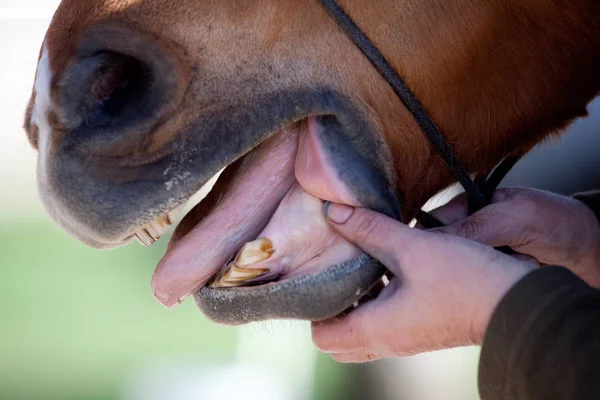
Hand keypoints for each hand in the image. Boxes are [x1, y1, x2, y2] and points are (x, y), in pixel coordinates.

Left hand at [311, 203, 533, 362]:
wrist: (516, 303)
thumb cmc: (464, 279)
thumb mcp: (412, 246)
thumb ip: (370, 229)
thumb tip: (334, 213)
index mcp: (375, 329)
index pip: (321, 336)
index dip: (312, 308)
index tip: (318, 275)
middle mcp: (386, 342)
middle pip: (338, 339)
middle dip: (331, 307)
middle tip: (335, 271)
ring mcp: (404, 340)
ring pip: (361, 331)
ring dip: (355, 303)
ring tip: (359, 265)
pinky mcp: (420, 331)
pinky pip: (383, 324)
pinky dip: (376, 302)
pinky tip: (388, 268)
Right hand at [428, 188, 599, 286]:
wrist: (592, 253)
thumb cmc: (558, 223)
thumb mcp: (514, 218)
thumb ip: (474, 227)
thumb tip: (431, 242)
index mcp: (467, 207)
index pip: (430, 226)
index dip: (431, 243)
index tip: (446, 254)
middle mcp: (468, 232)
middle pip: (442, 254)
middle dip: (467, 261)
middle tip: (497, 255)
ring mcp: (478, 256)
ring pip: (458, 273)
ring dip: (485, 274)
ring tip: (515, 262)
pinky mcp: (487, 277)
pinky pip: (476, 286)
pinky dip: (495, 285)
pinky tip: (515, 275)